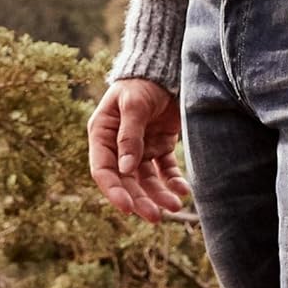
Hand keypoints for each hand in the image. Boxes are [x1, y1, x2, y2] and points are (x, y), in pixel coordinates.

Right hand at [87, 78, 190, 222]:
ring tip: (175, 207)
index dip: (114, 191)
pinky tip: (184, 192)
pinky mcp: (160, 148)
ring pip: (147, 181)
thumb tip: (125, 169)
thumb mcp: (133, 105)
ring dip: (159, 196)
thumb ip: (130, 136)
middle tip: (155, 218)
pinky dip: (174, 182)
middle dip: (140, 201)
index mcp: (102, 135)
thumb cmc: (142, 82)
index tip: (127, 208)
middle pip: (127, 181)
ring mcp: (140, 149)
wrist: (165, 69)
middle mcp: (118, 146)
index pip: (103, 170)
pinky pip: (166, 171)